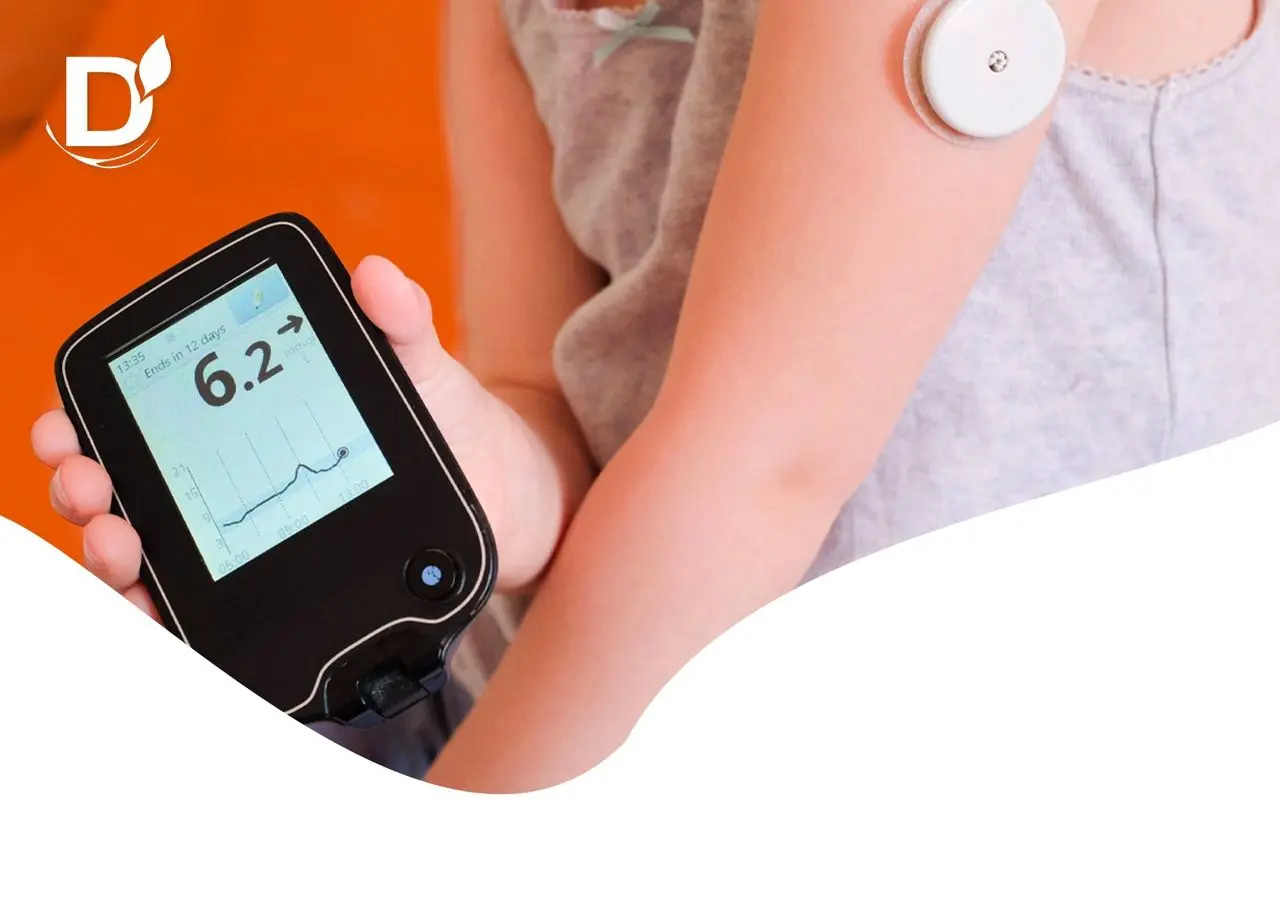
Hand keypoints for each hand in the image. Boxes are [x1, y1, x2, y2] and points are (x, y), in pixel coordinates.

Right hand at [31, 255, 568, 619]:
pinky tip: (158, 618)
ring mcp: (252, 547)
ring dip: (112, 560)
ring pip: (152, 563)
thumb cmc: (452, 425)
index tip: (68, 423)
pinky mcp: (283, 600)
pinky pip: (209, 622)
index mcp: (243, 425)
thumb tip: (377, 275)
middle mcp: (229, 489)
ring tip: (121, 549)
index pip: (143, 423)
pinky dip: (167, 624)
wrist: (506, 496)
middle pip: (126, 496)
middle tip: (91, 488)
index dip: (88, 423)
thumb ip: (398, 325)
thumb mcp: (421, 370)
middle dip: (85, 492)